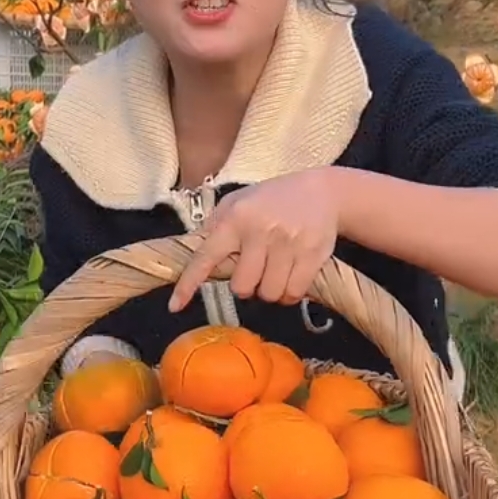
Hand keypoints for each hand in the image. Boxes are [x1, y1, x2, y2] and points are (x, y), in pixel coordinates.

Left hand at [169, 170, 340, 312]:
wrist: (322, 191)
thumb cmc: (272, 200)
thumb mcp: (238, 202)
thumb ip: (215, 226)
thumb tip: (195, 252)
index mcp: (236, 218)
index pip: (206, 257)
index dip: (189, 284)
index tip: (175, 306)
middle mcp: (260, 230)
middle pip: (242, 287)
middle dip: (247, 286)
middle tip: (256, 270)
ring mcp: (288, 243)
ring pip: (269, 294)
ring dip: (269, 291)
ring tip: (275, 272)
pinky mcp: (312, 254)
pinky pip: (293, 293)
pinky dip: (290, 294)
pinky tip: (291, 277)